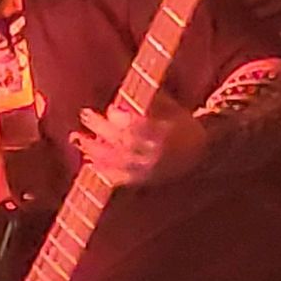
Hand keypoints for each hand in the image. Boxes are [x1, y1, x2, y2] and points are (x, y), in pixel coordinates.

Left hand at [70, 98, 205, 185]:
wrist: (202, 154)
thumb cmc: (182, 124)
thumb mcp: (171, 108)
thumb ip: (148, 102)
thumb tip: (119, 100)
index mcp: (166, 133)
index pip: (141, 128)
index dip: (123, 120)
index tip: (109, 109)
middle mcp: (156, 154)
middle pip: (124, 143)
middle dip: (102, 129)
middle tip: (86, 114)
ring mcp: (149, 169)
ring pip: (118, 163)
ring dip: (95, 151)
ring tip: (78, 138)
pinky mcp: (144, 180)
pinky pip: (121, 179)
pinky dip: (104, 171)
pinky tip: (89, 163)